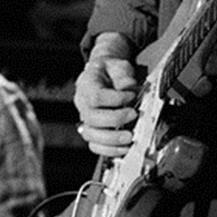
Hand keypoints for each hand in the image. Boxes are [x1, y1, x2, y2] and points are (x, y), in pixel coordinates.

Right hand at [73, 32, 139, 156]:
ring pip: (90, 135)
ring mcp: (85, 120)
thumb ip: (123, 75)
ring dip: (112, 140)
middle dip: (115, 120)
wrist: (103, 76)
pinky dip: (110, 150)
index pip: (96, 96)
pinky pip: (95, 146)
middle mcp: (82, 104)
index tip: (131, 96)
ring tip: (130, 137)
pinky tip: (125, 148)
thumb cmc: (110, 72)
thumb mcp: (118, 66)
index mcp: (87, 85)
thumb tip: (129, 86)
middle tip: (134, 115)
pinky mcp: (92, 132)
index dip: (115, 99)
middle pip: (91, 118)